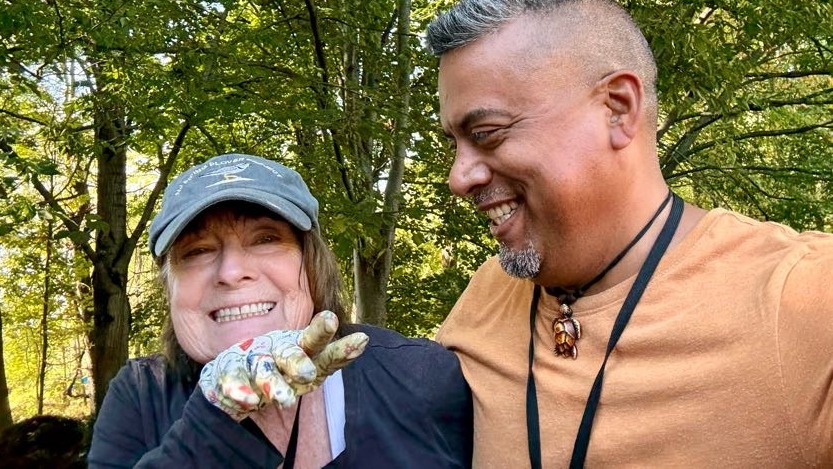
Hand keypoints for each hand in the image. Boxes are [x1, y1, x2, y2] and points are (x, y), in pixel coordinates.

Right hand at [198, 310, 368, 420]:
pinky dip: (238, 391)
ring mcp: (250, 360)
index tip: (332, 319)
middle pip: (286, 352)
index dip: (322, 331)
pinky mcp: (226, 372)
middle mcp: (274, 349)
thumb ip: (335, 356)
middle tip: (307, 374)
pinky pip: (231, 381)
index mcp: (296, 345)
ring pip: (261, 370)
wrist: (236, 374)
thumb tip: (364, 339)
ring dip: (271, 383)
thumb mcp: (312, 365)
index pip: (313, 340)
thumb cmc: (283, 368)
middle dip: (296, 362)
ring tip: (285, 400)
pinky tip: (247, 402)